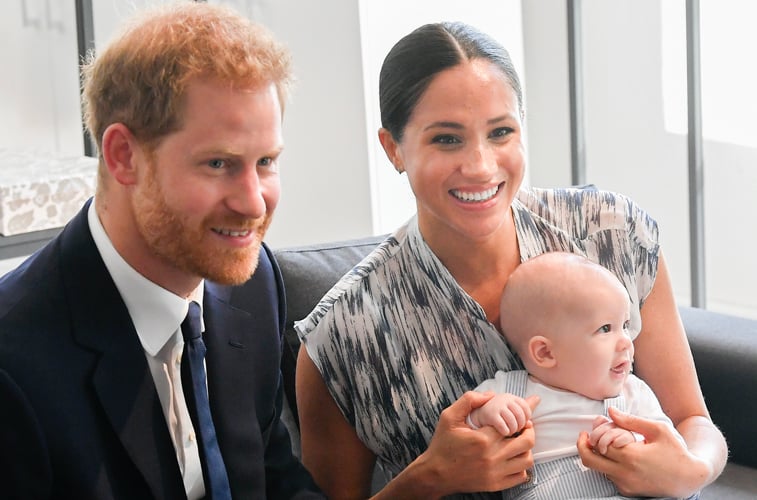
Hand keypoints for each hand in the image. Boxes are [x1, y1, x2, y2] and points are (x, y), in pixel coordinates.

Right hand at [415, 391, 536, 495]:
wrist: (435, 474)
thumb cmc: (442, 444)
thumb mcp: (449, 417)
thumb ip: (469, 400)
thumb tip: (491, 394)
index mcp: (483, 439)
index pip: (514, 423)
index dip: (522, 415)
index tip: (524, 411)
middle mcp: (492, 457)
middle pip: (527, 441)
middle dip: (529, 430)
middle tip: (523, 425)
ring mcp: (495, 473)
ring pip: (527, 460)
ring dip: (526, 448)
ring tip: (518, 441)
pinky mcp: (495, 485)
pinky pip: (521, 476)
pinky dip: (522, 466)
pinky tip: (513, 458)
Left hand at [577, 407, 708, 497]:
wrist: (690, 478)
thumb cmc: (676, 451)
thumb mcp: (658, 429)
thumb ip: (631, 420)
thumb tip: (610, 411)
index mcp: (631, 456)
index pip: (598, 443)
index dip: (595, 432)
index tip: (598, 424)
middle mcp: (625, 473)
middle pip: (589, 460)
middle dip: (583, 446)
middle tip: (585, 436)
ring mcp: (626, 484)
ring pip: (598, 469)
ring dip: (597, 455)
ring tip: (608, 443)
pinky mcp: (628, 491)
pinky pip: (609, 477)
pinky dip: (608, 465)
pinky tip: (619, 456)